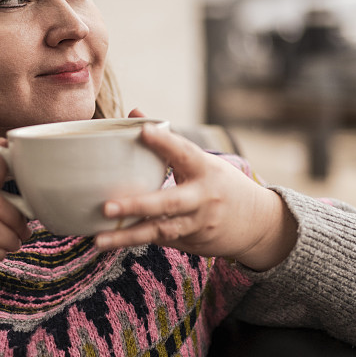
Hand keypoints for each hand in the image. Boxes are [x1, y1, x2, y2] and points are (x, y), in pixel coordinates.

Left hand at [94, 122, 296, 270]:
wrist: (257, 223)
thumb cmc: (219, 183)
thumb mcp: (200, 160)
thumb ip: (166, 142)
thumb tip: (134, 113)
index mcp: (205, 169)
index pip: (185, 152)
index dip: (165, 142)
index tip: (143, 131)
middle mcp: (203, 198)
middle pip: (170, 202)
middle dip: (138, 206)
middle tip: (106, 207)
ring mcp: (199, 224)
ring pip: (161, 231)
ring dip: (128, 237)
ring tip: (98, 240)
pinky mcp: (193, 243)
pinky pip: (161, 240)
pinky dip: (136, 241)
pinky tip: (110, 242)